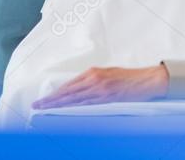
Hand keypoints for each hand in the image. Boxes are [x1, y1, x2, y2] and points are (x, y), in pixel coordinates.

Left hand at [32, 65, 169, 109]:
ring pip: (73, 99)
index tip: (45, 99)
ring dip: (57, 105)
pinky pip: (85, 104)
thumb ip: (94, 80)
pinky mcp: (106, 98)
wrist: (147, 80)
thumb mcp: (108, 74)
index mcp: (94, 72)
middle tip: (37, 105)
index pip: (69, 85)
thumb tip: (80, 89)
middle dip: (51, 99)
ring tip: (45, 109)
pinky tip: (64, 112)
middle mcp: (94, 79)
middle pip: (67, 91)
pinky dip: (73, 109)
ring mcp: (99, 89)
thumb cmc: (130, 77)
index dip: (56, 93)